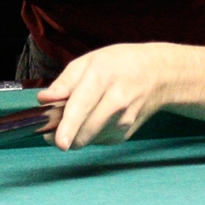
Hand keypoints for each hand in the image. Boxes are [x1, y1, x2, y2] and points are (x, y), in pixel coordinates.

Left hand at [36, 43, 172, 149]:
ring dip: (75, 132)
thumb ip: (63, 83)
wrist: (159, 75)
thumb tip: (45, 100)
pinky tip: (98, 116)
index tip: (60, 142)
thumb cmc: (120, 64)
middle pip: (83, 131)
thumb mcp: (88, 61)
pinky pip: (96, 140)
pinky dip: (89, 132)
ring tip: (82, 112)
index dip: (69, 127)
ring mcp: (123, 121)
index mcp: (102, 78)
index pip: (82, 107)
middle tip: (54, 124)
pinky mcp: (124, 134)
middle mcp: (115, 102)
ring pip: (87, 139)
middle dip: (63, 133)